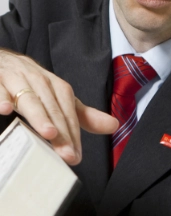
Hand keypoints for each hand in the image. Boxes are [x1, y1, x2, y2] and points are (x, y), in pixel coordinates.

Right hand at [0, 50, 117, 163]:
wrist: (0, 60)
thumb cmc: (30, 83)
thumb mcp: (56, 97)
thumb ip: (81, 114)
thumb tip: (113, 125)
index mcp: (54, 85)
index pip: (67, 109)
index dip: (72, 131)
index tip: (75, 155)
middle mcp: (37, 79)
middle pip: (50, 105)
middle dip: (59, 129)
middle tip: (65, 153)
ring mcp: (14, 78)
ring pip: (28, 97)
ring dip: (38, 114)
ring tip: (48, 133)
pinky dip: (1, 97)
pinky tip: (5, 109)